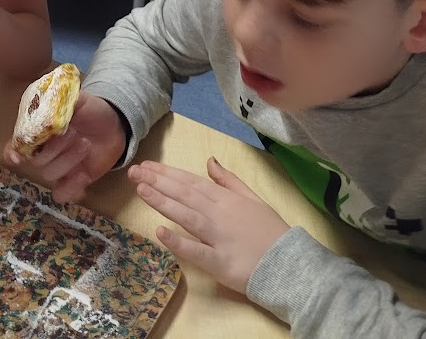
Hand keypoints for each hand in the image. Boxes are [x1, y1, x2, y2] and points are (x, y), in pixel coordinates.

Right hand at [4, 94, 126, 203]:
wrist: (115, 125)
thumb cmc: (91, 110)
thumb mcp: (78, 99)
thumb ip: (62, 102)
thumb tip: (48, 105)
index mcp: (39, 131)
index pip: (17, 144)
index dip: (13, 151)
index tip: (18, 156)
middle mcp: (44, 151)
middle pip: (36, 160)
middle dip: (55, 148)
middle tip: (73, 132)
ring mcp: (58, 167)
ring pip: (49, 175)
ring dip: (68, 160)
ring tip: (86, 144)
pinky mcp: (73, 181)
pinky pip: (62, 194)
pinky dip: (70, 188)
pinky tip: (83, 175)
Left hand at [130, 157, 289, 293]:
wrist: (291, 264)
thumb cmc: (271, 232)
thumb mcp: (253, 198)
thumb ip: (228, 180)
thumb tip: (209, 161)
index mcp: (226, 199)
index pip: (191, 182)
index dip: (167, 173)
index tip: (147, 165)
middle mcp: (219, 214)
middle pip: (184, 194)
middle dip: (157, 181)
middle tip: (134, 171)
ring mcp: (218, 238)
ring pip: (186, 216)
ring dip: (162, 202)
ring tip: (141, 190)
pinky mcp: (219, 263)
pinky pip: (197, 251)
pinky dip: (179, 242)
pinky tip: (160, 233)